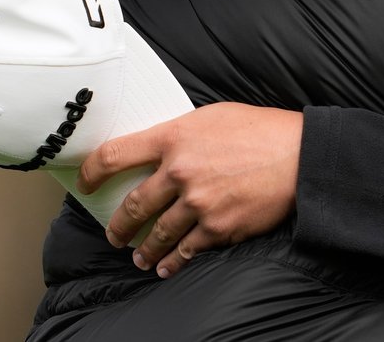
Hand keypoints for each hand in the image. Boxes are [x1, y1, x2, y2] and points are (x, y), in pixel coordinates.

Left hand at [77, 103, 301, 278]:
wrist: (298, 155)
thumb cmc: (259, 129)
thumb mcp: (212, 116)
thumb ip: (180, 133)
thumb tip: (158, 149)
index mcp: (174, 137)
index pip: (115, 154)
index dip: (91, 171)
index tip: (85, 183)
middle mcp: (180, 171)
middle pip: (132, 205)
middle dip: (118, 226)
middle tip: (114, 235)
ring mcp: (197, 203)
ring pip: (157, 234)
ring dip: (143, 249)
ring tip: (138, 256)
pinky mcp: (217, 228)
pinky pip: (185, 251)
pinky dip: (172, 262)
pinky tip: (166, 266)